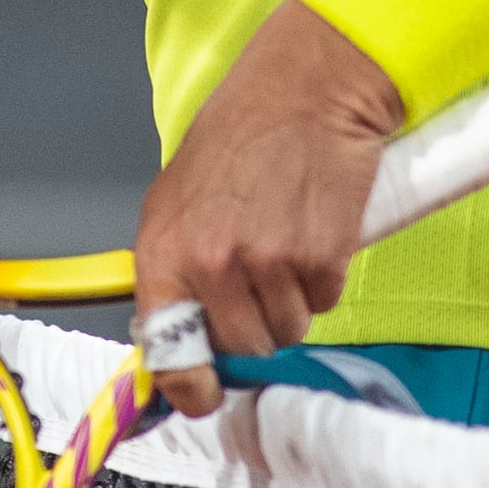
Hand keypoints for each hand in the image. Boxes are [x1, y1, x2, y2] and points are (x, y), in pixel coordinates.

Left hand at [129, 0, 402, 414]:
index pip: (167, 350)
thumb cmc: (241, 133)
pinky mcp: (322, 260)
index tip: (202, 395)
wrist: (305, 92)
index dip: (187, 385)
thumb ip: (176, 266)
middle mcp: (212, 265)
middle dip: (253, 322)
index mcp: (165, 251)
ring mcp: (269, 265)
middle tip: (259, 275)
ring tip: (285, 243)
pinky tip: (312, 232)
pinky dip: (323, 278)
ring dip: (291, 300)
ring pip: (287, 329)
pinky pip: (324, 302)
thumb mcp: (178, 197)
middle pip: (241, 345)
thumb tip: (177, 328)